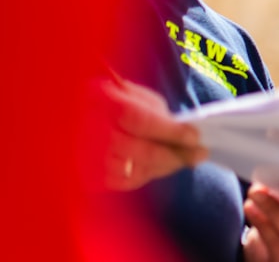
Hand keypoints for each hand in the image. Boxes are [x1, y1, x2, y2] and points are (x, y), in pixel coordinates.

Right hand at [84, 74, 207, 190]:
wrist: (78, 116)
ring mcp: (85, 158)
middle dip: (174, 155)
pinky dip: (144, 176)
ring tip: (181, 160)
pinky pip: (121, 183)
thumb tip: (186, 134)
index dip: (170, 131)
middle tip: (198, 154)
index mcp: (103, 102)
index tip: (195, 137)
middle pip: (138, 151)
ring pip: (132, 171)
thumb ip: (158, 113)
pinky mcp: (86, 176)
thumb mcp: (135, 95)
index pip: (140, 121)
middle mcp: (90, 132)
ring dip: (163, 167)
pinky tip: (158, 167)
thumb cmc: (113, 102)